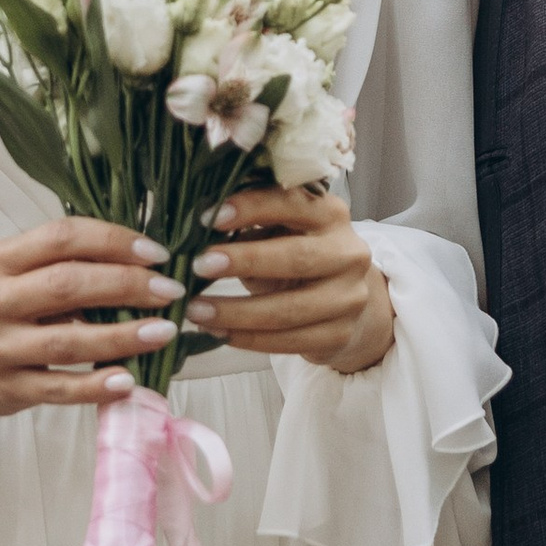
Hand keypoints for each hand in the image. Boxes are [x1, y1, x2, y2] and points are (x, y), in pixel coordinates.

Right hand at [0, 219, 184, 424]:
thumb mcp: (12, 272)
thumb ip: (61, 261)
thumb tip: (140, 259)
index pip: (62, 238)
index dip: (114, 242)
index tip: (158, 253)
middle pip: (68, 285)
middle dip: (127, 285)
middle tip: (170, 291)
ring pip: (67, 340)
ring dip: (123, 336)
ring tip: (164, 332)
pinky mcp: (5, 389)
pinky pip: (58, 388)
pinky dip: (96, 385)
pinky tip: (129, 380)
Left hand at [184, 187, 392, 375]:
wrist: (344, 301)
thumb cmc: (297, 256)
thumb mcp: (281, 232)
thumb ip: (252, 226)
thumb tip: (201, 227)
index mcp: (331, 215)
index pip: (294, 204)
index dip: (253, 208)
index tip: (210, 217)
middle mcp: (348, 253)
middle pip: (296, 257)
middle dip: (244, 260)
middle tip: (199, 266)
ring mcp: (349, 297)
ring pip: (289, 310)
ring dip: (236, 312)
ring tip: (196, 310)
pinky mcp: (340, 334)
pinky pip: (289, 342)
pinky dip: (248, 339)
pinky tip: (218, 332)